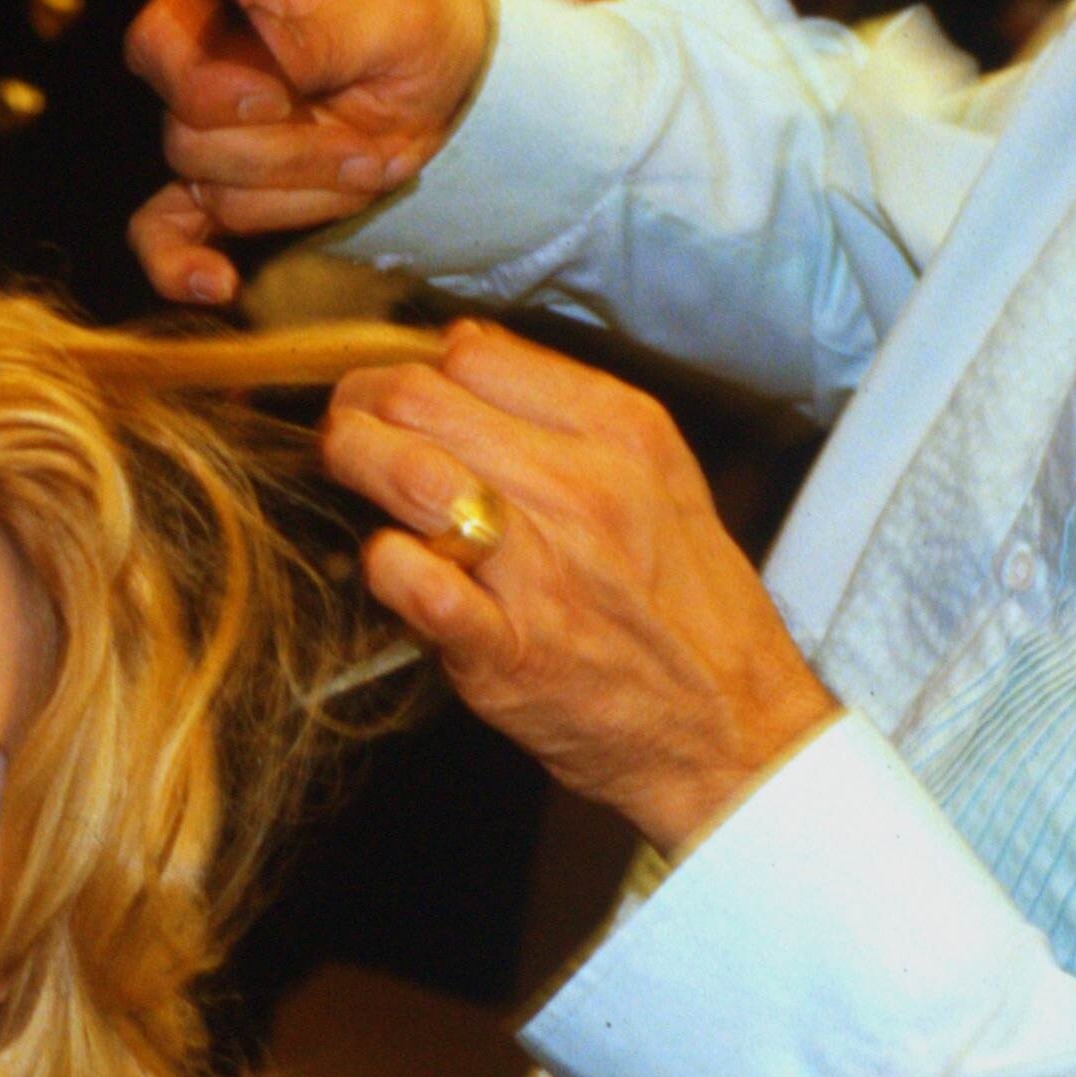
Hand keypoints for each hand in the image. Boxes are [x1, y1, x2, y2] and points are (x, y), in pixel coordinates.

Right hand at [123, 0, 494, 305]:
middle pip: (192, 138)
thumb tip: (261, 85)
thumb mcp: (383, 11)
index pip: (156, 46)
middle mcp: (202, 68)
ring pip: (219, 193)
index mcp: (219, 0)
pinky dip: (180, 264)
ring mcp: (213, 133)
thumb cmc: (407, 18)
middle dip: (290, 153)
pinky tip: (215, 284)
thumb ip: (314, 41)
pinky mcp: (229, 186)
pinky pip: (170, 231)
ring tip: (369, 161)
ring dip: (307, 192)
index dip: (207, 85)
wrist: (442, 66)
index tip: (277, 96)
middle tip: (365, 136)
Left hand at [319, 317, 836, 849]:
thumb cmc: (688, 606)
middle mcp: (581, 490)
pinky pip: (419, 587)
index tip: (397, 395)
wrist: (734, 729)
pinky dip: (385, 567)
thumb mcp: (659, 473)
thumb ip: (565, 403)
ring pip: (411, 475)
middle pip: (422, 400)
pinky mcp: (509, 652)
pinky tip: (388, 564)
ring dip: (352, 462)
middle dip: (358, 404)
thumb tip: (466, 347)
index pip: (472, 354)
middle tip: (344, 427)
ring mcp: (543, 571)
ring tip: (341, 471)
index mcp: (620, 434)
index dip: (412, 365)